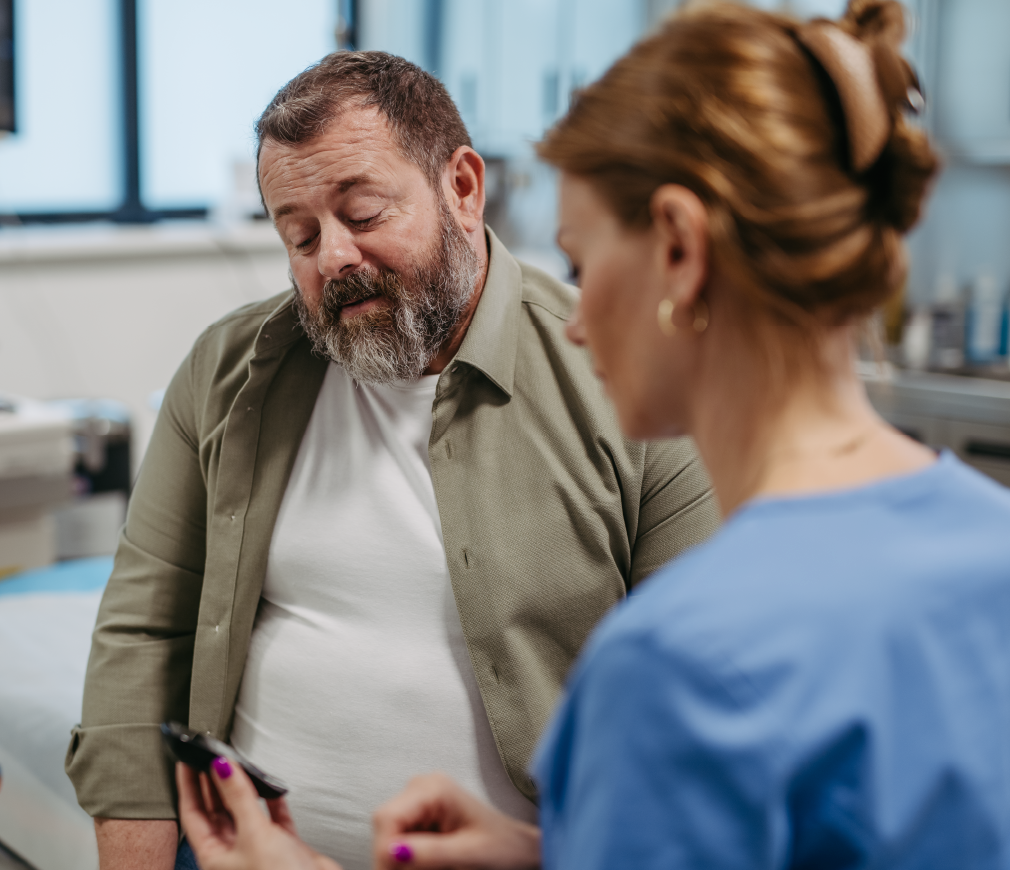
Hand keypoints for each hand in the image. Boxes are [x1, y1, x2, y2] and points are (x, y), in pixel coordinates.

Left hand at [176, 759, 340, 869]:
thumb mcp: (254, 834)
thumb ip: (239, 798)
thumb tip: (222, 768)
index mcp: (215, 856)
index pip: (193, 814)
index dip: (188, 786)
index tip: (187, 761)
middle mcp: (233, 853)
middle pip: (216, 811)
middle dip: (212, 783)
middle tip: (209, 756)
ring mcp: (257, 848)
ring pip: (243, 811)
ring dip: (241, 789)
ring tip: (237, 765)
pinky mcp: (282, 846)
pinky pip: (272, 817)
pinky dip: (271, 800)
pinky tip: (272, 788)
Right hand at [372, 773, 540, 869]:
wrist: (517, 848)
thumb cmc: (502, 847)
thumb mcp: (468, 854)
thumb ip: (430, 853)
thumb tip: (391, 853)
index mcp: (434, 788)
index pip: (387, 818)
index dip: (384, 851)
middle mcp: (421, 787)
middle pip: (384, 826)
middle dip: (391, 859)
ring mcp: (418, 798)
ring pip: (388, 835)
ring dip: (399, 861)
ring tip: (430, 868)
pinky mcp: (418, 814)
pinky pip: (398, 838)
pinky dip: (407, 859)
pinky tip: (429, 865)